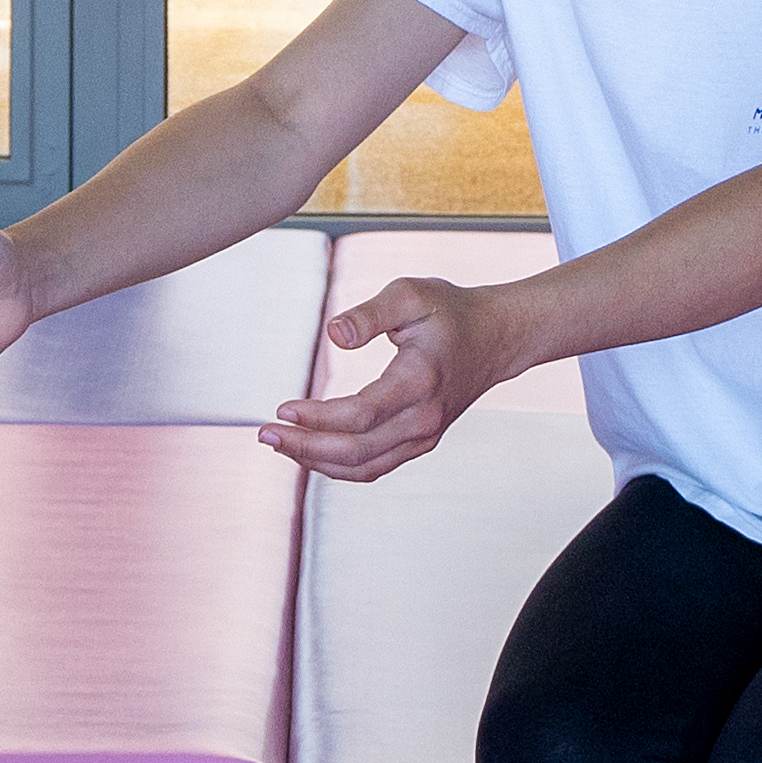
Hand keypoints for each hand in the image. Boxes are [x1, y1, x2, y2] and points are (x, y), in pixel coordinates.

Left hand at [265, 275, 506, 481]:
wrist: (496, 337)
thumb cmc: (449, 311)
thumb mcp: (409, 295)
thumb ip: (369, 313)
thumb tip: (333, 335)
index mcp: (420, 380)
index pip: (361, 414)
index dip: (317, 418)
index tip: (282, 409)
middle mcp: (425, 418)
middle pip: (357, 450)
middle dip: (305, 447)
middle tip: (265, 435)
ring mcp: (425, 436)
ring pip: (364, 467)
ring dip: (317, 461)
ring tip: (279, 444)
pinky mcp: (421, 442)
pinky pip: (375, 466)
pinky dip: (339, 466)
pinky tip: (309, 451)